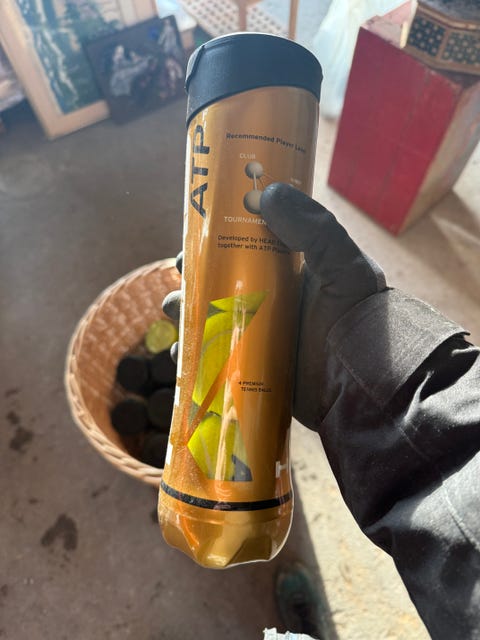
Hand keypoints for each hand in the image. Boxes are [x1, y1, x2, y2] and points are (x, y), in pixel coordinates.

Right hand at [163, 183, 385, 429]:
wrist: (363, 383)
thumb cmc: (358, 319)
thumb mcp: (343, 265)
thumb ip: (313, 227)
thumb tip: (265, 193)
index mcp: (288, 273)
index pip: (246, 247)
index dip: (218, 238)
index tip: (196, 231)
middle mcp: (270, 301)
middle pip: (220, 281)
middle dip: (194, 275)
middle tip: (181, 270)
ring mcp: (258, 335)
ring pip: (210, 317)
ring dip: (186, 311)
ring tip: (176, 309)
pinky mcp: (251, 368)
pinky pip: (213, 357)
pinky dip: (192, 354)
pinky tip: (181, 350)